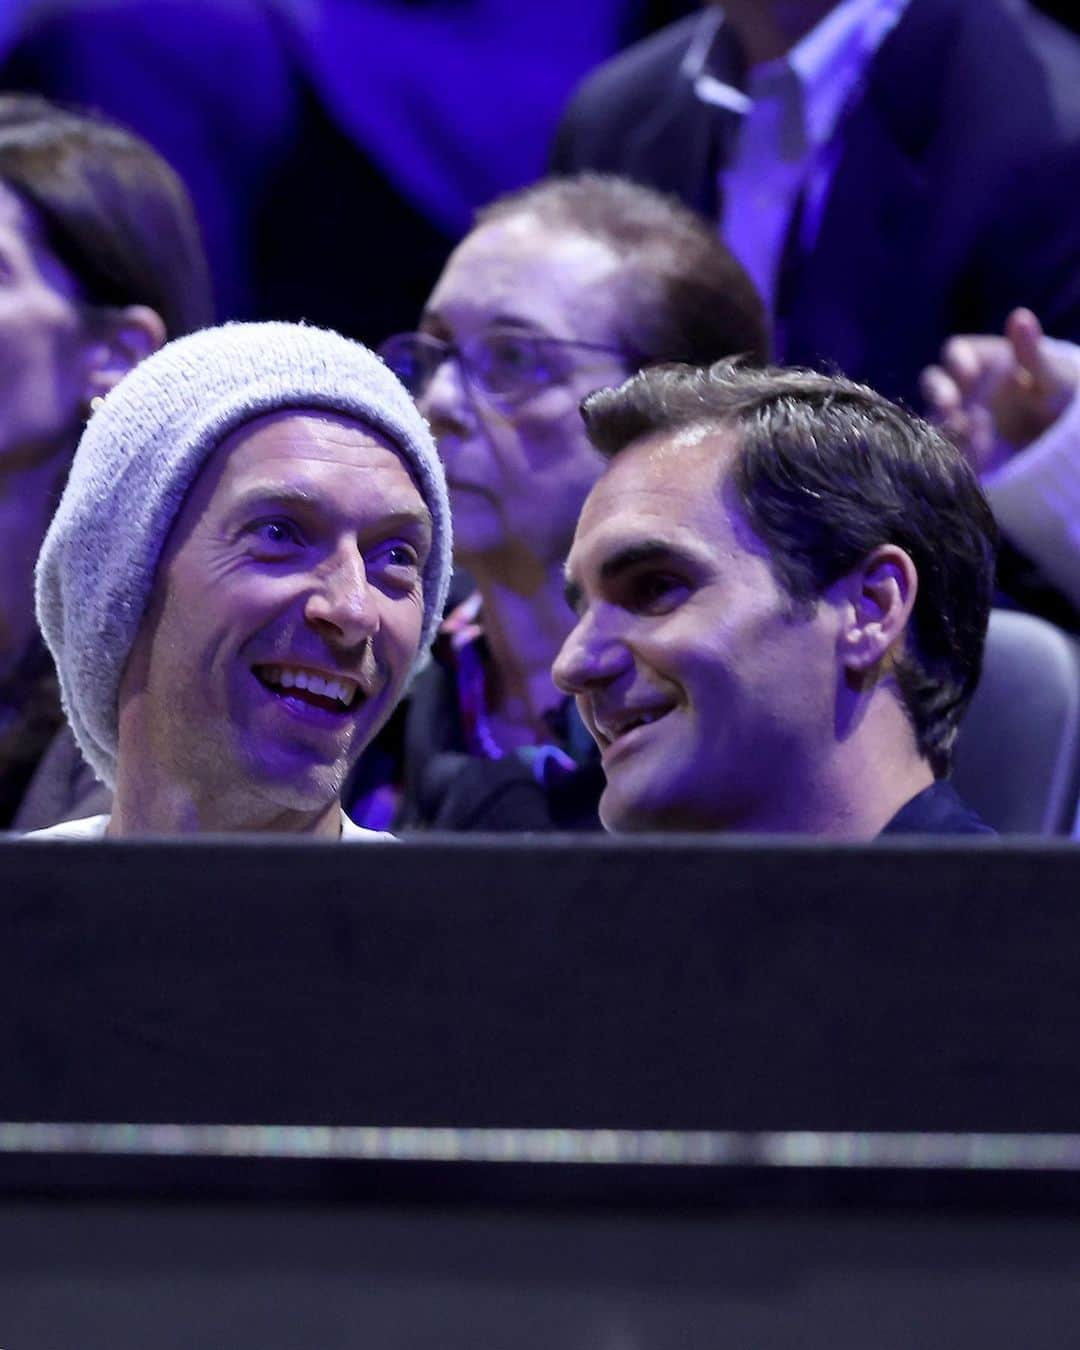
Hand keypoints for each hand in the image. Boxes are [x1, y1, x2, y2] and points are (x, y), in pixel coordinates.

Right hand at [920, 309, 1078, 476]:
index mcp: (980, 359)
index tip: (970, 373)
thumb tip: (1019, 315)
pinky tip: (980, 452)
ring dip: (946, 423)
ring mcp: (958, 416)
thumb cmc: (1056, 392)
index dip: (956, 361)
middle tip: (950, 407)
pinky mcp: (960, 445)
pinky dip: (957, 448)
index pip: (955, 351)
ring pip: (935, 415)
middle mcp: (962, 386)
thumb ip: (1031, 351)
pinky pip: (948, 445)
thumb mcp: (1051, 375)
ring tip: (970, 433)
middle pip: (934, 383)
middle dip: (938, 394)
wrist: (1059, 432)